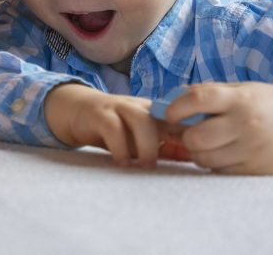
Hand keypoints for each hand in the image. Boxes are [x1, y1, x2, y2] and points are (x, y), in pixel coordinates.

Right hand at [44, 84, 185, 167]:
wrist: (77, 111)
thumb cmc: (116, 129)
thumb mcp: (142, 139)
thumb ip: (166, 148)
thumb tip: (195, 158)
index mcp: (155, 111)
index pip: (181, 118)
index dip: (190, 135)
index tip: (194, 156)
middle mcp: (140, 106)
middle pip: (164, 117)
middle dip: (169, 142)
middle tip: (165, 165)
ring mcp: (119, 107)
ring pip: (140, 119)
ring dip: (146, 144)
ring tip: (144, 165)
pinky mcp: (99, 114)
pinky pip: (112, 127)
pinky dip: (120, 147)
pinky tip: (122, 162)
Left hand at [165, 82, 272, 174]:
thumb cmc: (268, 103)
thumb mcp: (242, 90)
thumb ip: (209, 93)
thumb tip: (169, 100)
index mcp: (240, 99)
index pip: (198, 99)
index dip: (176, 107)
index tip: (170, 113)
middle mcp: (246, 124)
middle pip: (197, 137)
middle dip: (184, 135)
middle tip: (184, 131)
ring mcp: (252, 150)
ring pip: (205, 158)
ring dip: (196, 151)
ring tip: (202, 142)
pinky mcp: (256, 170)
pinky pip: (220, 171)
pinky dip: (213, 163)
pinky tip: (220, 152)